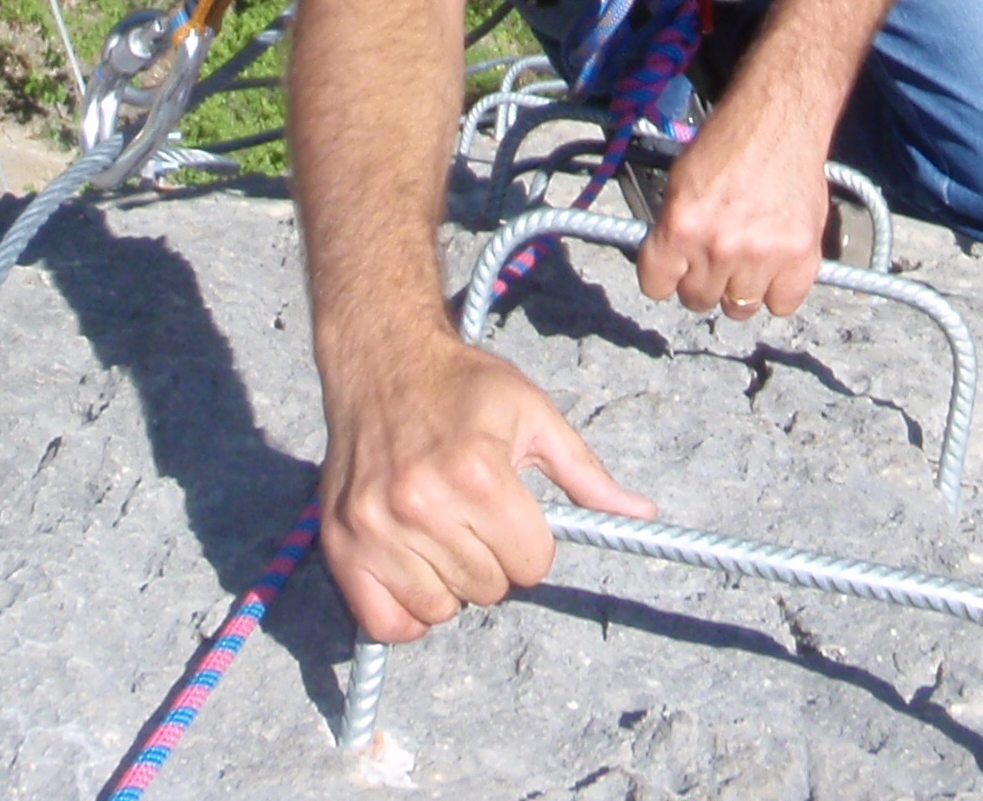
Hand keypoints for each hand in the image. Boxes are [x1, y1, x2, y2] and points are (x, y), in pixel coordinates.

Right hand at [321, 333, 649, 643]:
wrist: (382, 359)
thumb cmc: (462, 387)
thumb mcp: (533, 415)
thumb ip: (585, 473)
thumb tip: (641, 513)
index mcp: (477, 473)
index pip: (532, 564)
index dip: (532, 542)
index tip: (514, 513)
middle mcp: (421, 504)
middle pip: (489, 589)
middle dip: (492, 559)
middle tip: (473, 515)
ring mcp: (375, 528)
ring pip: (441, 610)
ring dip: (450, 582)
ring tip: (441, 532)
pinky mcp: (340, 544)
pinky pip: (384, 623)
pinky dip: (405, 610)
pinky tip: (413, 569)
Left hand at [638, 91, 829, 322]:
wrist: (780, 119)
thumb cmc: (729, 142)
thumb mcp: (680, 181)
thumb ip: (673, 229)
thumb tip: (671, 266)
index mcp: (681, 227)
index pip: (655, 286)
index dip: (665, 275)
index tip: (675, 267)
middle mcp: (719, 248)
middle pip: (697, 300)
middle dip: (703, 280)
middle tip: (716, 253)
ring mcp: (762, 256)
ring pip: (738, 307)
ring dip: (740, 287)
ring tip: (748, 255)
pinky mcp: (801, 258)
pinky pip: (782, 304)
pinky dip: (779, 290)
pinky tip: (776, 264)